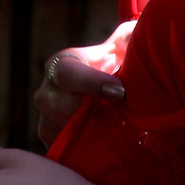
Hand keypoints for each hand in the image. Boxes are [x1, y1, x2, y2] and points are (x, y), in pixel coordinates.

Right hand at [34, 22, 134, 147]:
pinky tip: (106, 149)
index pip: (68, 73)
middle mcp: (47, 92)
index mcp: (62, 64)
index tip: (120, 92)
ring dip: (88, 133)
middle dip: (91, 112)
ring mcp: (47, 120)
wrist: (110, 93)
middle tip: (120, 115)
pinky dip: (82, 153)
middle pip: (60, 107)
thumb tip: (138, 31)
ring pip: (59, 132)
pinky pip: (61, 152)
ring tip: (116, 132)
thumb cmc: (116, 65)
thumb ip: (127, 36)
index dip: (92, 83)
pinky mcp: (53, 143)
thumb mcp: (122, 46)